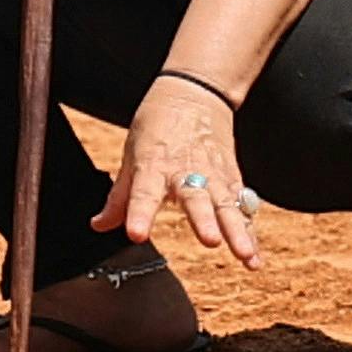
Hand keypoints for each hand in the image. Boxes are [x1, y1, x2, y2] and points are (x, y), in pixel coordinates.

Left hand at [95, 74, 259, 267]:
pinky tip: (253, 258)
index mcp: (153, 165)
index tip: (136, 234)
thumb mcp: (131, 155)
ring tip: (245, 255)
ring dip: (237, 232)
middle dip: (204, 220)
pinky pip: (241, 208)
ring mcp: (213, 174)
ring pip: (227, 205)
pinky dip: (249, 232)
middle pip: (196, 198)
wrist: (195, 92)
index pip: (143, 193)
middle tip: (211, 241)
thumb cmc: (156, 125)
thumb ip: (119, 198)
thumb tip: (98, 225)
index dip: (139, 214)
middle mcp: (185, 171)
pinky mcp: (232, 177)